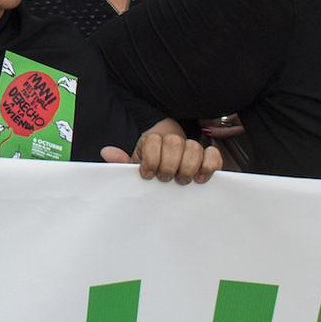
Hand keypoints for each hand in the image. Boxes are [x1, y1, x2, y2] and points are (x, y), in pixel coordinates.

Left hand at [103, 131, 221, 184]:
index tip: (148, 175)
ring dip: (188, 167)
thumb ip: (123, 161)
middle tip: (166, 178)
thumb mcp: (136, 167)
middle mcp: (173, 141)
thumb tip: (107, 152)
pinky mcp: (208, 158)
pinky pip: (213, 155)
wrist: (169, 174)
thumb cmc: (151, 171)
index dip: (151, 159)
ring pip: (194, 147)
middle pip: (175, 143)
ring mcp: (192, 148)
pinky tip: (200, 179)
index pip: (153, 141)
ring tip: (182, 180)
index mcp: (153, 141)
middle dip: (169, 164)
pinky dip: (209, 165)